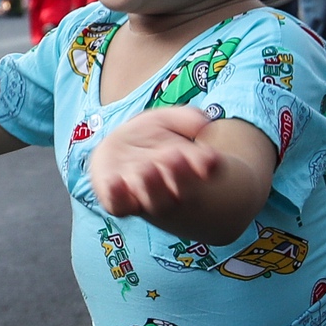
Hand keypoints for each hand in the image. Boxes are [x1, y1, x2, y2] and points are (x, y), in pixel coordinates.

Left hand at [88, 106, 225, 221]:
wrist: (117, 151)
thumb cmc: (149, 136)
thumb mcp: (167, 120)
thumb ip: (186, 118)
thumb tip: (203, 123)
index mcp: (189, 170)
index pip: (206, 172)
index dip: (209, 166)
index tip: (209, 158)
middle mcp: (170, 191)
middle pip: (182, 193)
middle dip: (180, 176)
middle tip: (176, 156)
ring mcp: (144, 198)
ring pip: (154, 204)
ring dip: (152, 188)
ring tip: (148, 167)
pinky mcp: (119, 202)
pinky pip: (119, 207)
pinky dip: (118, 197)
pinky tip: (116, 181)